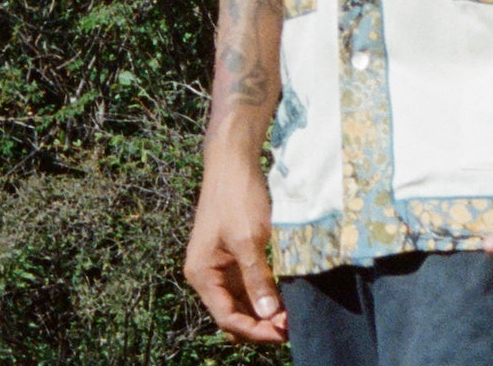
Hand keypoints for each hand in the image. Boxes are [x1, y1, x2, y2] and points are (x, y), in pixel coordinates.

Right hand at [184, 159, 287, 344]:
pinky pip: (246, 286)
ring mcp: (219, 265)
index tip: (283, 332)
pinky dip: (263, 295)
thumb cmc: (236, 197)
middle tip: (290, 325)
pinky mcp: (232, 256)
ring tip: (290, 314)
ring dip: (263, 312)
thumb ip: (257, 280)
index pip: (227, 317)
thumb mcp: (249, 240)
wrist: (232, 161)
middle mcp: (206, 274)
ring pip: (240, 303)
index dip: (255, 331)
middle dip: (259, 325)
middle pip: (232, 314)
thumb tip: (269, 316)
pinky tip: (284, 297)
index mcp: (202, 273)